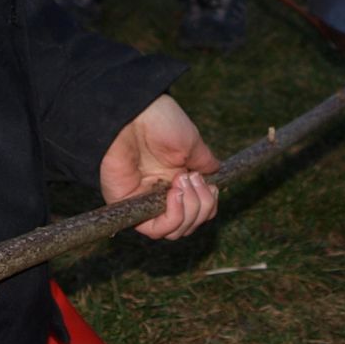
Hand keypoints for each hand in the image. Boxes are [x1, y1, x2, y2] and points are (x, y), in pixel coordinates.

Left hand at [100, 95, 221, 238]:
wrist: (134, 112)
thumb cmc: (160, 122)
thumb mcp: (192, 145)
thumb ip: (205, 166)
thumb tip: (216, 177)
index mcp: (176, 180)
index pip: (197, 211)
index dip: (208, 206)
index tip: (211, 187)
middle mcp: (161, 193)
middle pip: (188, 224)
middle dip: (201, 207)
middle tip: (194, 179)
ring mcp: (145, 201)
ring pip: (174, 231)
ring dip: (189, 210)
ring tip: (183, 181)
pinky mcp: (128, 206)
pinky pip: (154, 229)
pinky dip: (172, 217)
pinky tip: (174, 194)